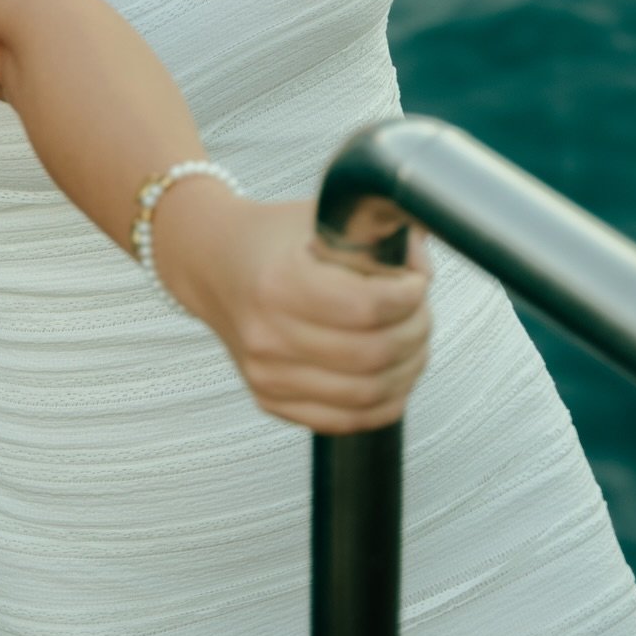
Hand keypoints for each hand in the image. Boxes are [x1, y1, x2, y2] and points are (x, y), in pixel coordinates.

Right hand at [152, 186, 433, 433]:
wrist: (213, 263)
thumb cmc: (270, 237)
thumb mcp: (321, 215)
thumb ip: (377, 235)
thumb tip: (422, 265)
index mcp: (280, 282)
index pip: (367, 308)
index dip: (409, 298)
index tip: (417, 283)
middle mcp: (268, 335)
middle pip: (373, 355)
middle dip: (416, 332)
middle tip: (421, 310)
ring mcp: (267, 374)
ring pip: (367, 395)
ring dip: (408, 369)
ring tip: (412, 340)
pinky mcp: (271, 400)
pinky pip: (346, 420)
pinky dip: (383, 402)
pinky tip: (392, 373)